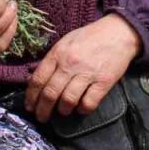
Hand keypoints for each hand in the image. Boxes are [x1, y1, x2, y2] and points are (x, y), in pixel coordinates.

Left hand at [26, 14, 140, 123]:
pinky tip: (82, 108)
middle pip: (50, 93)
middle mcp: (70, 64)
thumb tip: (38, 80)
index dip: (31, 97)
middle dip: (43, 110)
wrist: (118, 32)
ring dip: (63, 110)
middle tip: (42, 117)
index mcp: (58, 53)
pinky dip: (83, 109)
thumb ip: (53, 60)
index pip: (38, 79)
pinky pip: (89, 103)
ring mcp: (87, 73)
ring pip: (68, 100)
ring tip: (63, 111)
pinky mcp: (104, 81)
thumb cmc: (90, 37)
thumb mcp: (66, 42)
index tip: (30, 107)